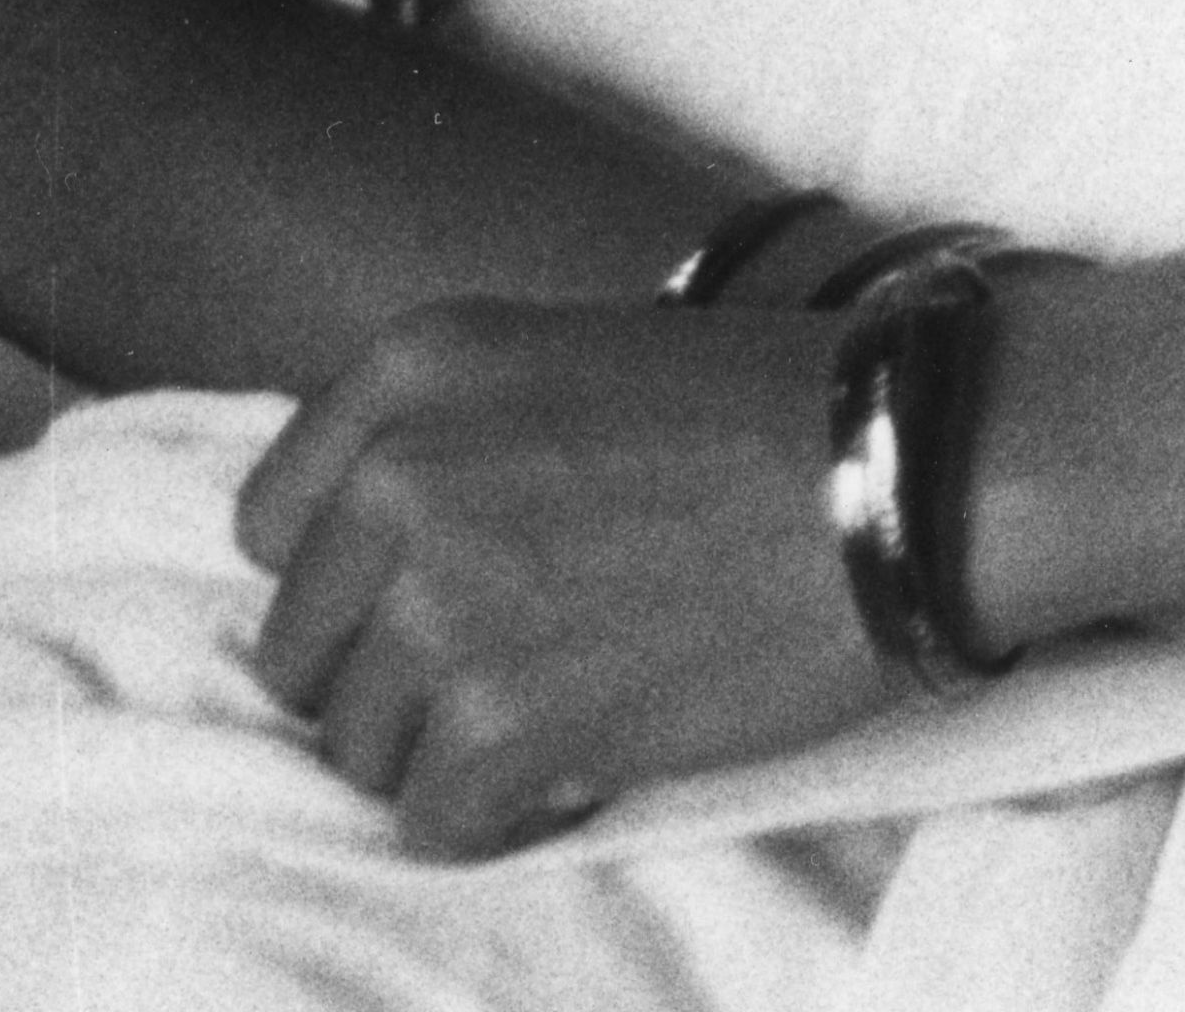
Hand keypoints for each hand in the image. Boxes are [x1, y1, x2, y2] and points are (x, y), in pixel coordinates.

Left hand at [236, 294, 901, 856]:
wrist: (910, 474)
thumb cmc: (771, 416)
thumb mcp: (574, 361)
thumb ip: (451, 440)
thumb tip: (369, 567)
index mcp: (412, 370)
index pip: (274, 528)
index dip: (350, 585)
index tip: (430, 603)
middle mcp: (399, 478)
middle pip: (304, 652)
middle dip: (394, 682)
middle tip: (512, 676)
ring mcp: (441, 605)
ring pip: (360, 748)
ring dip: (450, 754)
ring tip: (564, 716)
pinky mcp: (501, 724)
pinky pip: (431, 822)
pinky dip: (500, 818)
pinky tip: (583, 768)